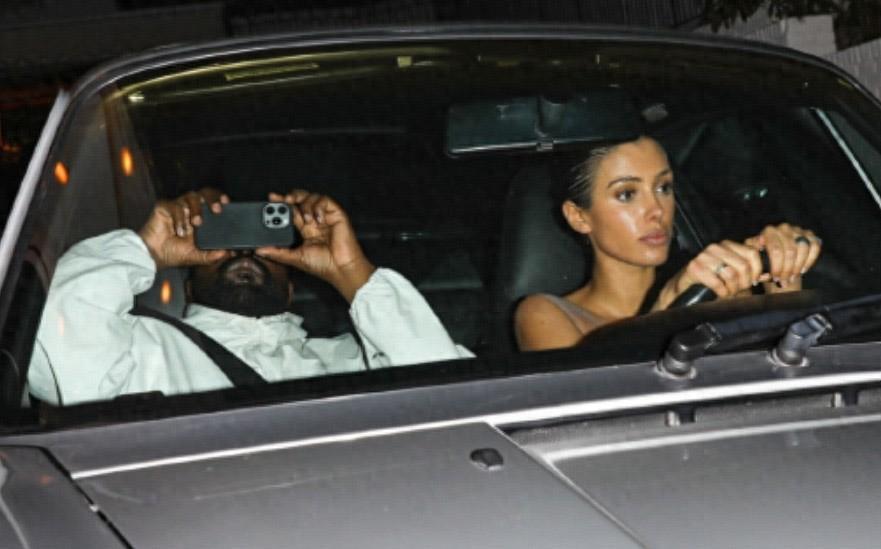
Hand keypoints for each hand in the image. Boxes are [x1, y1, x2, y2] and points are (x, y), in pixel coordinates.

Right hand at [138, 188, 230, 269]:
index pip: (212, 201)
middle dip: (212, 199)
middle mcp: (190, 209)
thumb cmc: (174, 253)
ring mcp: (178, 207)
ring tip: (196, 224)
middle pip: (204, 193)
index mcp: (201, 217)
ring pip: (191, 197)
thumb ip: (212, 255)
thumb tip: (229, 253)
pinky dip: (179, 219)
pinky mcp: (164, 207)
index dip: (219, 198)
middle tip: (216, 210)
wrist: (154, 256)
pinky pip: (175, 206)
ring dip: (197, 210)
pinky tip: (178, 231)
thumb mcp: (197, 256)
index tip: (226, 202)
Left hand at [255, 190, 374, 301]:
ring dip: (306, 205)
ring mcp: (325, 216)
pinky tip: (318, 220)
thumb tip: (259, 250)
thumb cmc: (323, 265)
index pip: (291, 211)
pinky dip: (319, 207)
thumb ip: (277, 252)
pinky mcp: (336, 214)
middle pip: (301, 199)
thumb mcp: (295, 258)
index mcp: (306, 229)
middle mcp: (315, 220)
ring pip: (312, 197)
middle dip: (291, 196)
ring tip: (306, 219)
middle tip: (283, 199)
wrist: (340, 269)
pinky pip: (325, 200)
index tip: (271, 199)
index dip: (281, 203)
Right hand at [656, 240, 765, 308]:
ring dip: (732, 288)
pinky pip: (716, 282)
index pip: (753, 254)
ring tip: (727, 291)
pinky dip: (721, 291)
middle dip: (743, 282)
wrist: (685, 290)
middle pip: (744, 266)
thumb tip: (768, 273)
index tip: (751, 282)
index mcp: (728, 245)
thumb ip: (751, 271)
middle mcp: (716, 247)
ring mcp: (704, 256)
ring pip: (731, 273)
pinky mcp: (694, 267)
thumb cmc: (713, 282)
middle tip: (737, 289)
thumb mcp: (735, 275)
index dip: (756, 271)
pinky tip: (719, 293)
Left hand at [746, 223, 821, 291]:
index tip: (775, 278)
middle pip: (790, 251)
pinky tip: (802, 270)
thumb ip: (753, 254)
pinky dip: (809, 260)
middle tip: (784, 280)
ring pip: (803, 249)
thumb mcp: (755, 257)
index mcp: (769, 231)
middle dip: (787, 269)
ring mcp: (798, 230)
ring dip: (798, 266)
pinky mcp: (810, 235)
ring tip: (791, 277)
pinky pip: (814, 248)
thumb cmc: (763, 259)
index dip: (777, 267)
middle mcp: (784, 228)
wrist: (777, 258)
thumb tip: (758, 252)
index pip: (776, 250)